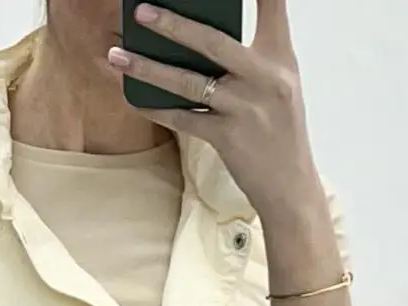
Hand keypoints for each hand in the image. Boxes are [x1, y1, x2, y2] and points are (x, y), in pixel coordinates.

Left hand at [108, 1, 314, 216]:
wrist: (290, 186)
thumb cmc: (279, 129)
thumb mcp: (280, 83)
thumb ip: (251, 56)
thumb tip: (201, 36)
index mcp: (280, 57)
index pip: (273, 5)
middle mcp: (265, 78)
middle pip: (212, 41)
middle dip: (172, 24)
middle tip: (141, 10)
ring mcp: (244, 108)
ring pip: (188, 81)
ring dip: (148, 68)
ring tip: (118, 55)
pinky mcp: (227, 138)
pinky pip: (183, 118)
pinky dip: (156, 109)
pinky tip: (135, 99)